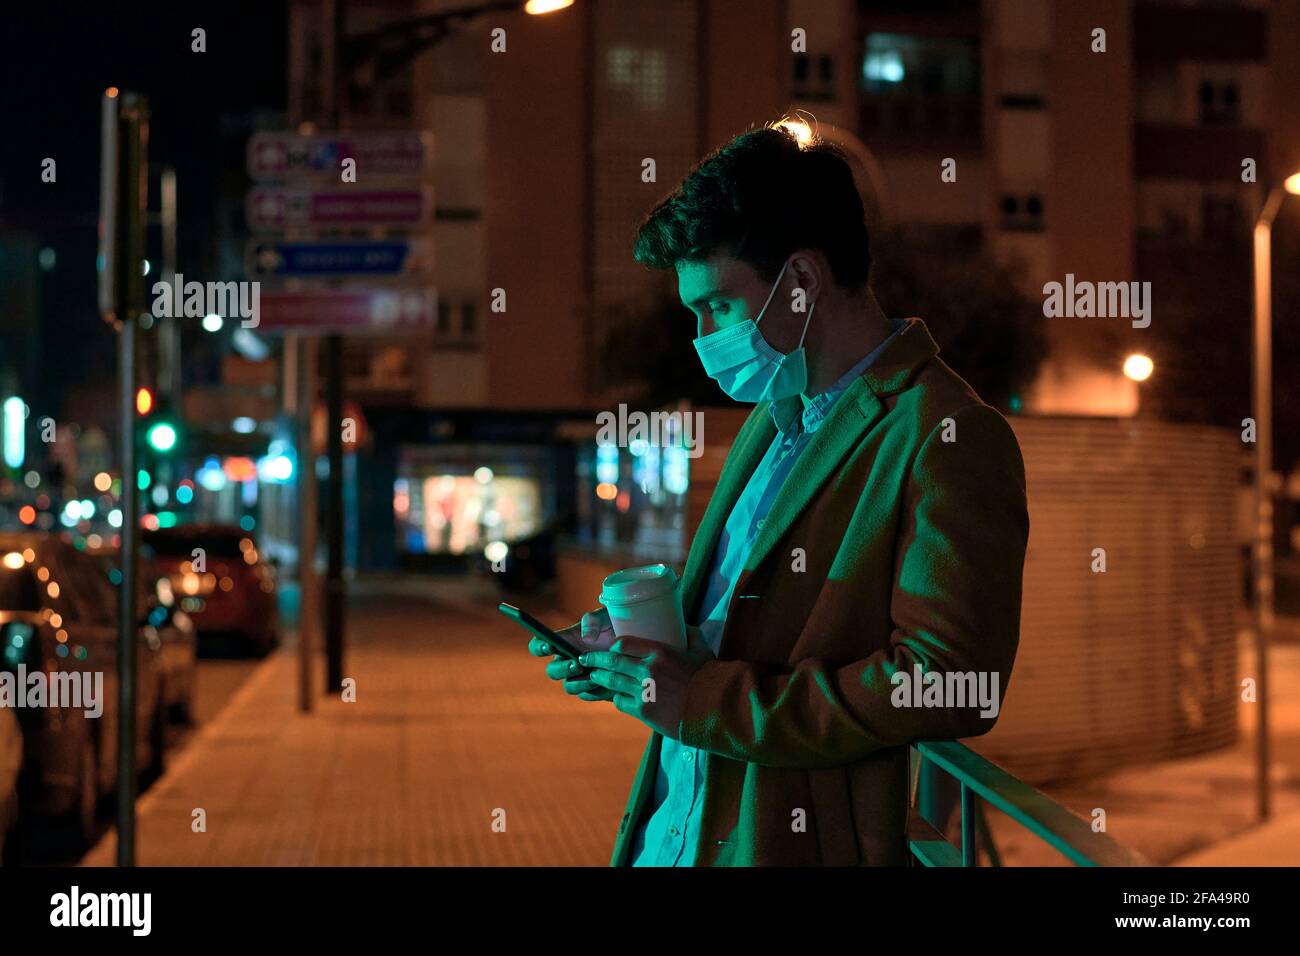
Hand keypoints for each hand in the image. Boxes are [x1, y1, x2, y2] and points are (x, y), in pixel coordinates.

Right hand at [527, 607, 615, 701]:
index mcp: (564, 642)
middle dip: (563, 669)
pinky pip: (588, 695)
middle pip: (553, 671)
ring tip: (596, 676)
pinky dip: (595, 691)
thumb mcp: (606, 617)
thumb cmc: (616, 625)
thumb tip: (586, 637)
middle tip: (578, 664)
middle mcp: (567, 661)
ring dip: (580, 683)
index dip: (539, 647)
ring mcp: (580, 676)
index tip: (549, 646)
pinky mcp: (594, 688)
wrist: (636, 643)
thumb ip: (593, 621)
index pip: (539, 646)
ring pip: (569, 687)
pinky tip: (609, 684)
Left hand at [579, 626, 714, 738]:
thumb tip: (684, 624)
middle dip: (594, 660)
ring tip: (594, 676)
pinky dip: (617, 698)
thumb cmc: (710, 678)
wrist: (716, 709)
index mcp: (660, 652)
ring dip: (600, 678)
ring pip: (611, 682)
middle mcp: (648, 670)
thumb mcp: (701, 649)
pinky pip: (620, 702)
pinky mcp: (643, 712)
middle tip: (585, 659)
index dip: (613, 646)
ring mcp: (643, 691)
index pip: (624, 643)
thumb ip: (690, 634)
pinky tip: (618, 697)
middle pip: (611, 662)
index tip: (609, 648)